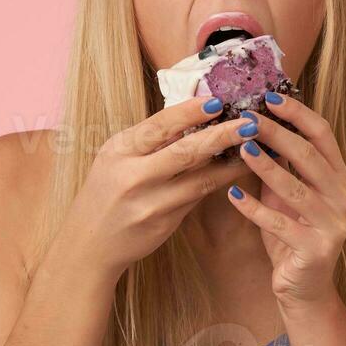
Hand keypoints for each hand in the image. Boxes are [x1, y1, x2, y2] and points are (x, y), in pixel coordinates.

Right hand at [65, 97, 254, 279]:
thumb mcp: (116, 158)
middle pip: (184, 152)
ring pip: (199, 178)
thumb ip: (149, 141)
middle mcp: (134, 177)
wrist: (91, 243)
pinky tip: (237, 169)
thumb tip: (192, 116)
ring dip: (230, 162)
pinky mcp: (165, 223)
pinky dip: (219, 181)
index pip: (158, 127)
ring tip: (254, 146)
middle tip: (249, 124)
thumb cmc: (106, 191)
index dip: (189, 113)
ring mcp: (151, 203)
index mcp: (119, 151)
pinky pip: (198, 196)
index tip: (216, 102)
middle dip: (220, 136)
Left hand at [225, 92, 345, 308]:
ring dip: (266, 167)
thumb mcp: (287, 196)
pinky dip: (255, 210)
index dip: (298, 114)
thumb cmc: (293, 235)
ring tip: (241, 148)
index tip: (270, 97)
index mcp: (338, 178)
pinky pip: (281, 225)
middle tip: (248, 117)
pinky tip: (233, 196)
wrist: (305, 290)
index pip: (323, 136)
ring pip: (296, 189)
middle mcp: (342, 198)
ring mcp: (333, 225)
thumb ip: (281, 166)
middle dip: (278, 133)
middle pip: (310, 156)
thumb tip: (255, 124)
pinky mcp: (316, 250)